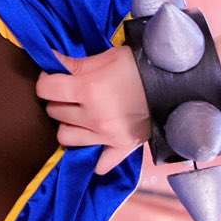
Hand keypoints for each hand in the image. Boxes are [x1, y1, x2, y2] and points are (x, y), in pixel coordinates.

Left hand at [39, 46, 151, 175]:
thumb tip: (49, 59)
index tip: (54, 79)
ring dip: (69, 125)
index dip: (46, 82)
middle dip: (59, 101)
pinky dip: (95, 156)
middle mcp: (94, 116)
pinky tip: (96, 144)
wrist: (174, 82)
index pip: (46, 89)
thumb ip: (74, 63)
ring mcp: (107, 136)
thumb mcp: (105, 57)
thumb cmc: (138, 65)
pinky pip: (100, 164)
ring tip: (80, 115)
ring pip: (66, 137)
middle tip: (71, 94)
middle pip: (54, 112)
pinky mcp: (122, 148)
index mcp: (88, 89)